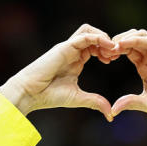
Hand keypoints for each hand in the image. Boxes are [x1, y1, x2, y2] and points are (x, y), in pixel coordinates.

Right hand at [0, 24, 115, 120]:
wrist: (30, 93)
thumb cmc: (49, 95)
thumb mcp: (78, 98)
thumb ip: (95, 102)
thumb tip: (110, 114)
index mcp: (76, 60)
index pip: (94, 47)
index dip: (107, 51)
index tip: (114, 60)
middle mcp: (72, 51)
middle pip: (93, 35)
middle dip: (107, 42)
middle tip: (116, 54)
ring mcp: (67, 48)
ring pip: (88, 31)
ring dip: (103, 37)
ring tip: (112, 49)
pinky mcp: (64, 47)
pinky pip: (84, 36)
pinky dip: (97, 38)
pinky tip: (106, 47)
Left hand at [110, 29, 146, 133]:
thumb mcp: (146, 103)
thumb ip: (130, 102)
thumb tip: (112, 111)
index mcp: (145, 66)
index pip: (127, 51)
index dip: (114, 51)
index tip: (102, 57)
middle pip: (131, 40)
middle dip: (116, 42)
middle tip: (104, 50)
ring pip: (139, 35)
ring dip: (124, 38)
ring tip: (112, 46)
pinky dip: (135, 40)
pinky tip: (123, 44)